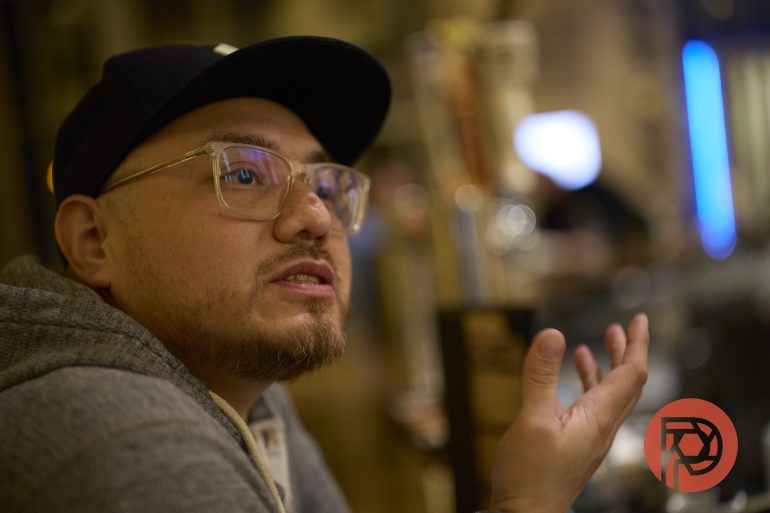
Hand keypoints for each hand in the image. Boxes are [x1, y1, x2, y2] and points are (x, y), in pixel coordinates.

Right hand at [489, 313, 648, 512]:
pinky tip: (572, 380)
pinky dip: (588, 385)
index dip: (637, 344)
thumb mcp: (532, 418)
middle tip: (620, 327)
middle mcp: (601, 427)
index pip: (631, 374)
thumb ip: (542, 375)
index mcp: (598, 418)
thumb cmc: (530, 476)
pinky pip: (593, 408)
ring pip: (610, 395)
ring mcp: (591, 438)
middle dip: (625, 351)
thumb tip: (553, 334)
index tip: (639, 320)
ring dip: (607, 367)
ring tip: (597, 345)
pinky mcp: (577, 445)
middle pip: (626, 383)